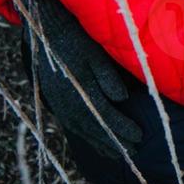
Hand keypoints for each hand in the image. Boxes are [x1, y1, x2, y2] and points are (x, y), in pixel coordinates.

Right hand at [20, 0, 142, 158]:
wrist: (43, 30)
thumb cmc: (74, 38)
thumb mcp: (94, 53)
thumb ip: (107, 76)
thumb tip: (122, 98)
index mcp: (81, 90)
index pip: (106, 118)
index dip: (123, 129)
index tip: (140, 138)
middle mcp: (69, 103)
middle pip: (95, 129)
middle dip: (115, 142)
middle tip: (134, 152)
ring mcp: (59, 104)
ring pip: (82, 130)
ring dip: (101, 143)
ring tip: (118, 153)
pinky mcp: (54, 101)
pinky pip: (72, 125)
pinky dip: (86, 135)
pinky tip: (94, 138)